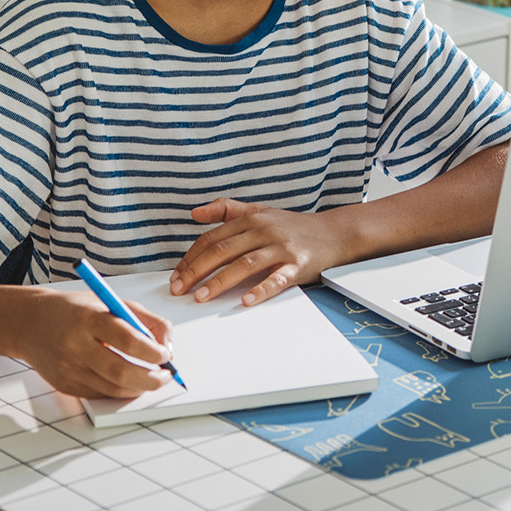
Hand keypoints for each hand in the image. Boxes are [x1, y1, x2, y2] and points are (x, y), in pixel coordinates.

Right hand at [16, 288, 173, 399]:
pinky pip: (100, 393)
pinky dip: (119, 390)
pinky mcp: (65, 385)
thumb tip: (168, 344)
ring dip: (138, 387)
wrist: (29, 323)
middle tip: (165, 375)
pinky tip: (128, 380)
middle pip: (120, 371)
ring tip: (151, 378)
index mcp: (89, 318)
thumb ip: (144, 319)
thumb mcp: (111, 302)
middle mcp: (76, 345)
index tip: (165, 354)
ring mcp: (68, 368)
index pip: (128, 339)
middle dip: (150, 378)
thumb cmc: (75, 310)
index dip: (152, 351)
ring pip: (112, 388)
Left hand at [172, 198, 338, 306]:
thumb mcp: (260, 211)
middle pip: (223, 251)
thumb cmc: (293, 227)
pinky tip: (245, 301)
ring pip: (244, 264)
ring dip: (220, 281)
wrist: (334, 233)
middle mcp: (264, 231)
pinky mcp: (298, 265)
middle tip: (179, 290)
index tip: (176, 276)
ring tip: (201, 297)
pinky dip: (260, 290)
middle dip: (197, 271)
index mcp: (251, 219)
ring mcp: (281, 248)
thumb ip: (227, 210)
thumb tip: (195, 213)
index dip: (191, 258)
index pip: (212, 239)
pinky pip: (277, 278)